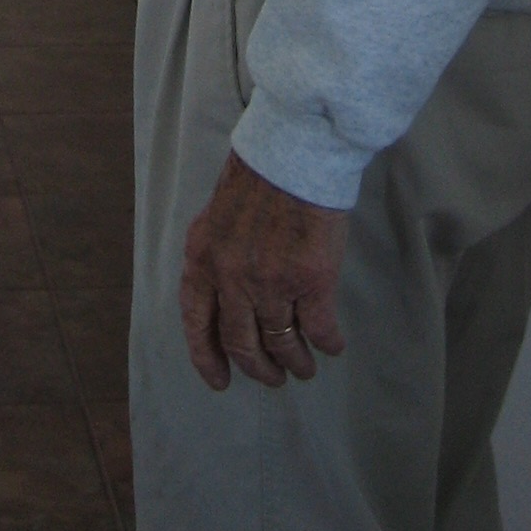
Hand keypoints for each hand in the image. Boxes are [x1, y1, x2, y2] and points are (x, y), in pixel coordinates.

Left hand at [179, 148, 346, 391]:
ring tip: (303, 368)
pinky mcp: (310, 281)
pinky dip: (326, 343)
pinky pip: (317, 329)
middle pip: (239, 342)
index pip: (196, 321)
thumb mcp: (220, 215)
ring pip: (280, 343)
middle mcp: (231, 277)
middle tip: (272, 378)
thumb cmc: (260, 174)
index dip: (206, 357)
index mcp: (202, 257)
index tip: (219, 380)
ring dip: (293, 362)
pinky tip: (333, 345)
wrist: (296, 150)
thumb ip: (219, 254)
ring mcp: (270, 282)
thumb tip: (228, 292)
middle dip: (257, 368)